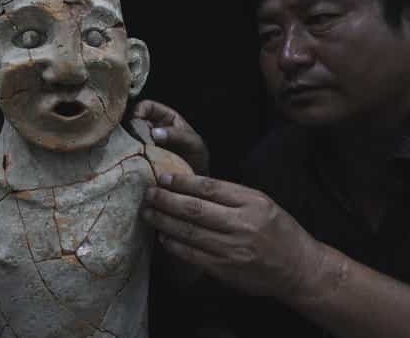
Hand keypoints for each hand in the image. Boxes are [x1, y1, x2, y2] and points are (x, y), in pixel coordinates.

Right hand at [132, 99, 208, 173]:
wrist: (194, 180)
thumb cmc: (196, 156)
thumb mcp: (191, 142)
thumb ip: (175, 135)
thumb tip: (153, 132)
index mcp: (166, 117)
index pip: (148, 106)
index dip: (140, 109)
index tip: (135, 119)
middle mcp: (153, 127)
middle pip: (135, 120)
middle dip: (131, 127)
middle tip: (132, 137)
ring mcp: (146, 142)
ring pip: (130, 136)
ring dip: (129, 141)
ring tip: (131, 148)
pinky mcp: (142, 156)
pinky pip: (132, 151)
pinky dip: (130, 153)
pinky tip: (132, 157)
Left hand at [141, 173, 324, 298]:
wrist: (298, 268)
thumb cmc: (277, 230)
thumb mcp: (261, 203)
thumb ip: (230, 194)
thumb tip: (190, 184)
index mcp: (252, 203)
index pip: (210, 188)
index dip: (182, 182)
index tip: (163, 177)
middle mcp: (242, 225)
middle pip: (195, 209)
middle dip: (166, 200)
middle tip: (148, 194)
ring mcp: (233, 249)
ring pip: (189, 232)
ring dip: (164, 221)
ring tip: (148, 212)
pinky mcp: (225, 270)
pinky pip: (192, 255)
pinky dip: (174, 245)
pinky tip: (162, 236)